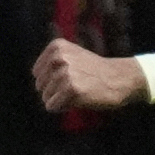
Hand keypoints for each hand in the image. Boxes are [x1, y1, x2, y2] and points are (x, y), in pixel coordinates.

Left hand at [32, 39, 149, 114]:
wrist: (119, 78)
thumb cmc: (94, 70)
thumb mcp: (72, 54)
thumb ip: (52, 61)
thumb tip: (35, 77)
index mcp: (57, 47)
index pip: (36, 73)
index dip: (50, 81)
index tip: (68, 78)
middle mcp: (59, 57)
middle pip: (40, 86)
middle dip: (53, 92)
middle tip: (74, 87)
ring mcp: (65, 73)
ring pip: (46, 98)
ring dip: (60, 100)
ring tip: (77, 93)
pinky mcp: (72, 89)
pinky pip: (53, 107)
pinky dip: (62, 108)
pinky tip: (77, 100)